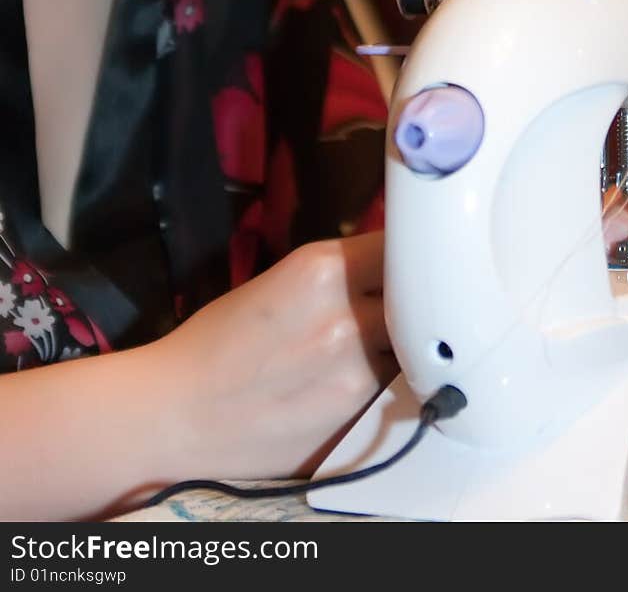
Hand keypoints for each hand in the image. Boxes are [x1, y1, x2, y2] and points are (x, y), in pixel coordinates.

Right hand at [153, 230, 395, 482]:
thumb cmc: (217, 340)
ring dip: (397, 346)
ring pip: (406, 349)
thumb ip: (341, 272)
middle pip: (411, 299)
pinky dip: (382, 386)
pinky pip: (390, 392)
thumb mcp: (284, 280)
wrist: (176, 411)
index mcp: (323, 269)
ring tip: (365, 349)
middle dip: (405, 302)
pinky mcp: (353, 420)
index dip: (404, 256)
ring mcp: (355, 374)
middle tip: (391, 307)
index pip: (398, 247)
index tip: (406, 262)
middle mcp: (347, 318)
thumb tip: (388, 263)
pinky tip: (350, 385)